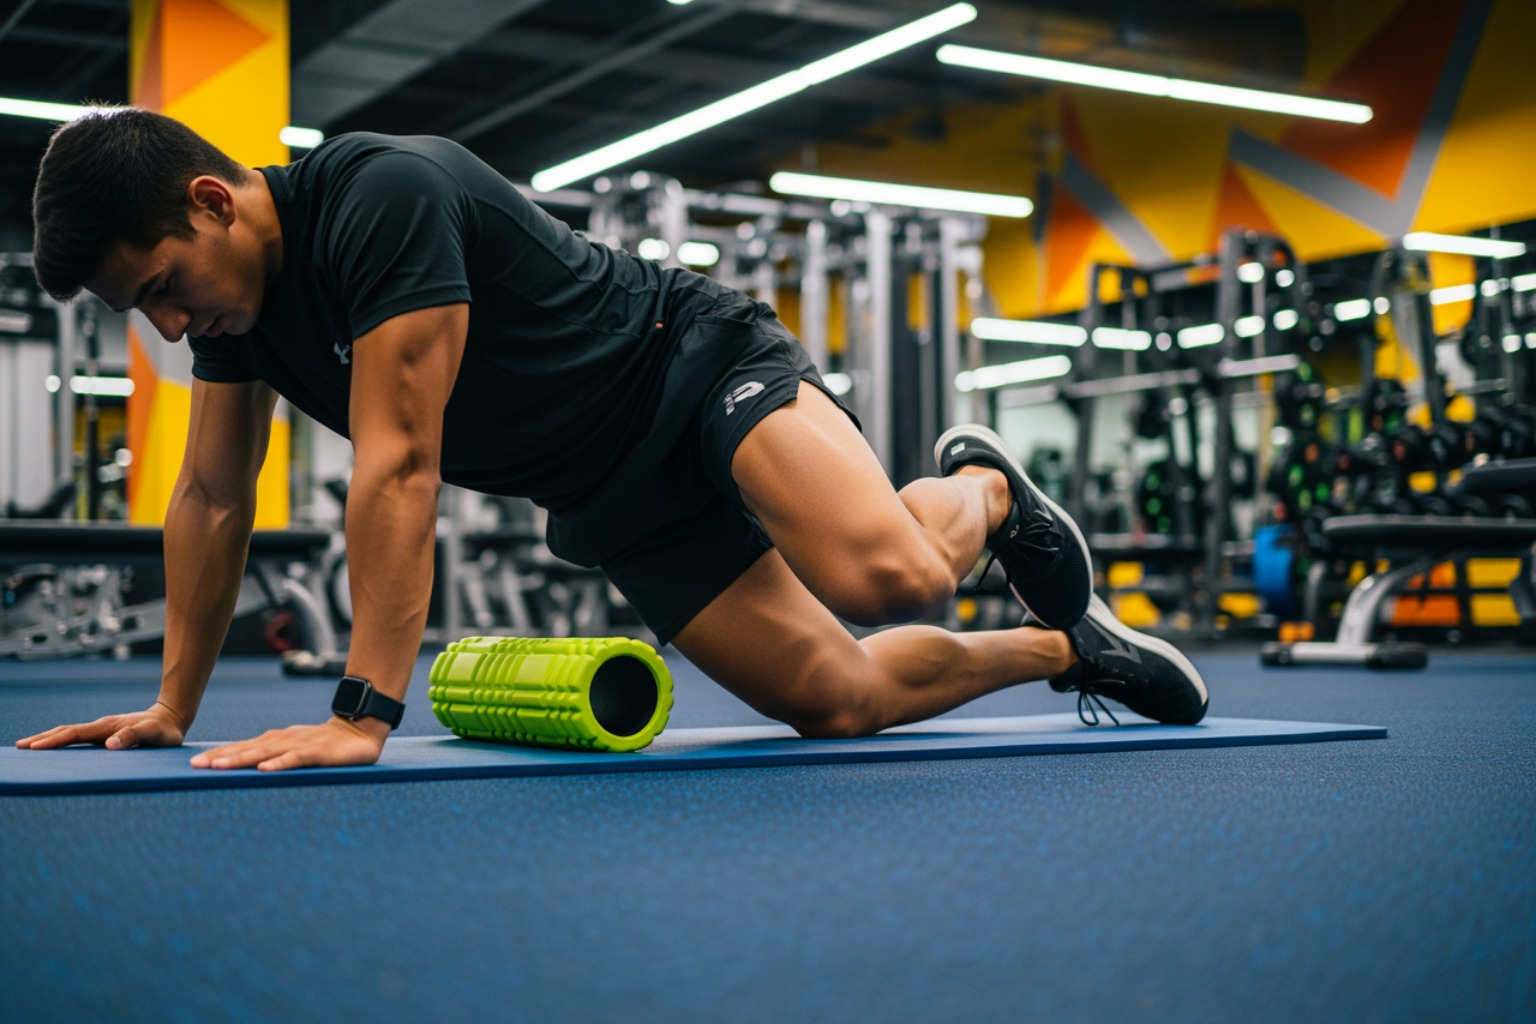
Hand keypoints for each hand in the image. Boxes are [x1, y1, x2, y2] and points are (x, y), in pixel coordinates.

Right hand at [15, 703, 186, 750]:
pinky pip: (78, 738)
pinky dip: (62, 742)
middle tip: (20, 747)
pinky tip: (56, 749)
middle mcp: (101, 727)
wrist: (171, 717)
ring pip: (70, 734)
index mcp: (107, 727)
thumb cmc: (164, 730)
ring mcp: (101, 730)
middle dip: (42, 739)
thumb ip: (134, 737)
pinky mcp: (105, 735)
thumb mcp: (154, 735)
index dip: (54, 741)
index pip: (75, 734)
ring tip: (28, 747)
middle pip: (66, 731)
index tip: (34, 748)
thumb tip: (110, 745)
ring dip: (49, 739)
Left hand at [189, 716, 388, 771]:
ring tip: (219, 767)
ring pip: (266, 753)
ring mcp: (300, 745)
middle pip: (248, 749)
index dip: (220, 754)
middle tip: (196, 765)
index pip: (243, 747)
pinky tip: (264, 770)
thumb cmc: (326, 744)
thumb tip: (250, 769)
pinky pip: (296, 759)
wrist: (361, 729)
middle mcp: (283, 739)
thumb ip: (275, 757)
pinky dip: (279, 764)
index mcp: (276, 740)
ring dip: (241, 759)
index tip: (196, 763)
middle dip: (221, 757)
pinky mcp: (318, 753)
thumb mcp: (296, 749)